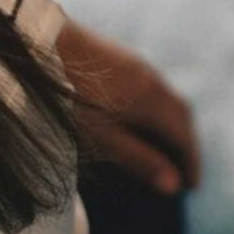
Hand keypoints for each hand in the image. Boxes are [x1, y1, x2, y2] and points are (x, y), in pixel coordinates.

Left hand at [55, 19, 200, 196]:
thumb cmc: (70, 100)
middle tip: (183, 170)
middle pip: (180, 113)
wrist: (41, 47)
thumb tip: (174, 185)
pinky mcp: (118, 58)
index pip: (184, 134)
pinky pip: (151, 87)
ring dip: (171, 125)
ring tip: (163, 149)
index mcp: (153, 98)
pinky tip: (139, 120)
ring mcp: (135, 64)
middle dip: (185, 143)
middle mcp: (151, 77)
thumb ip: (139, 159)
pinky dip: (156, 110)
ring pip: (165, 98)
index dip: (190, 161)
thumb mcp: (103, 138)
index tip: (192, 187)